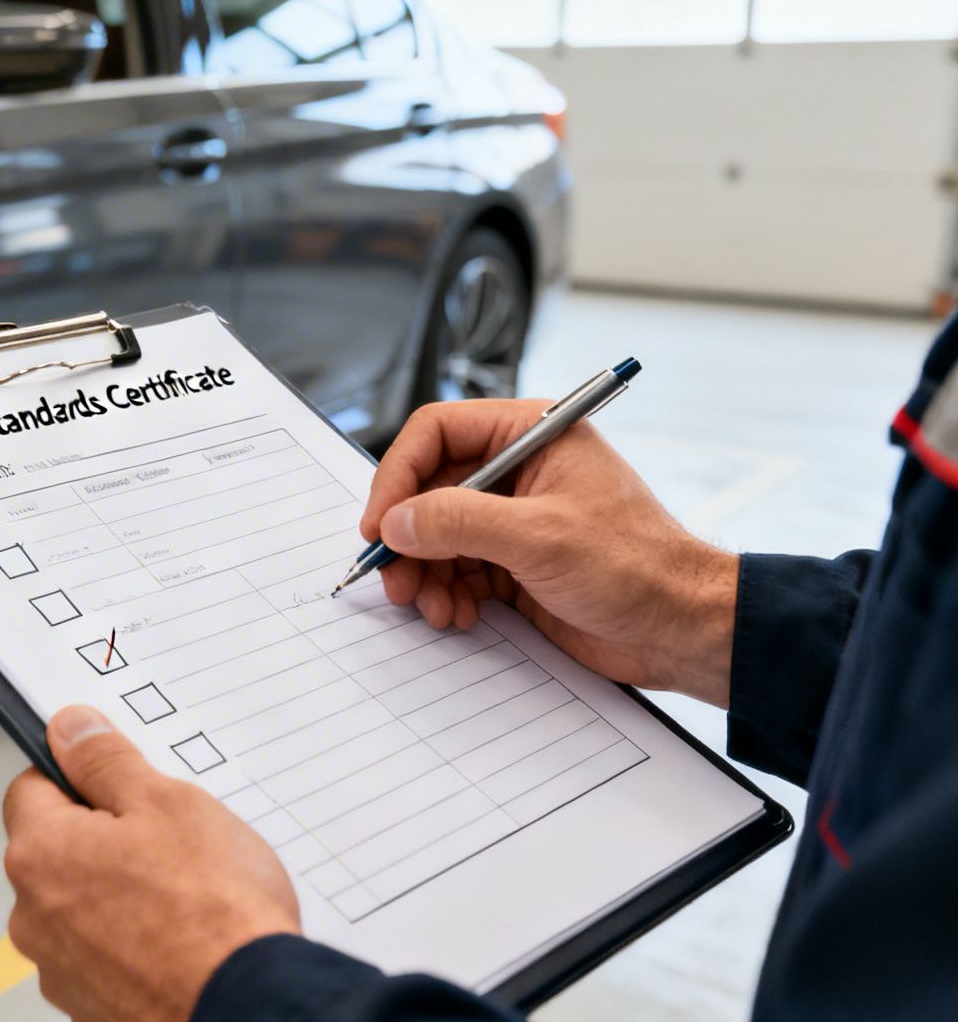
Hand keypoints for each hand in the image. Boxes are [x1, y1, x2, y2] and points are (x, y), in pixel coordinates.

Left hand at [3, 706, 298, 1021]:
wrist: (248, 1007)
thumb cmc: (213, 912)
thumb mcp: (167, 803)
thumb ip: (106, 761)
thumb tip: (69, 728)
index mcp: (40, 853)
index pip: (31, 787)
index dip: (78, 776)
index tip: (119, 781)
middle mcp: (33, 917)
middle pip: (58, 850)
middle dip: (105, 839)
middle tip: (169, 842)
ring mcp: (60, 969)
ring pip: (82, 907)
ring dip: (120, 895)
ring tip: (184, 899)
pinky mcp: (91, 1007)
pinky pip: (104, 956)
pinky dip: (133, 944)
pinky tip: (181, 941)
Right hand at [361, 399, 737, 705]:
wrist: (682, 629)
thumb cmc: (638, 567)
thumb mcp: (538, 536)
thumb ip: (457, 522)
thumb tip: (396, 522)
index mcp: (531, 435)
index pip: (437, 434)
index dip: (398, 476)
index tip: (381, 524)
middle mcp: (519, 470)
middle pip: (429, 490)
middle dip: (408, 538)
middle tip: (396, 577)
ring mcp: (516, 519)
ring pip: (438, 536)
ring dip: (424, 573)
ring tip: (431, 605)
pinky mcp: (516, 563)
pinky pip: (457, 571)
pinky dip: (446, 594)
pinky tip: (456, 614)